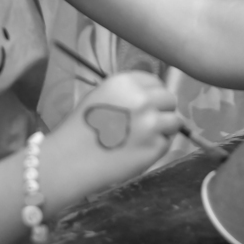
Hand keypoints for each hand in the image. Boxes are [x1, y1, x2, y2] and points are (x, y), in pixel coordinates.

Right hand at [44, 71, 184, 196]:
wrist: (68, 161)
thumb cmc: (80, 128)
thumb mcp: (101, 97)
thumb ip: (127, 93)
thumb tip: (152, 96)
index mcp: (126, 83)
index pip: (155, 82)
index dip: (153, 94)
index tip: (147, 104)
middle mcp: (142, 99)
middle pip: (169, 99)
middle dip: (162, 110)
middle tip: (149, 123)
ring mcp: (152, 124)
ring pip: (174, 121)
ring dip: (164, 129)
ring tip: (145, 138)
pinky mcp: (155, 147)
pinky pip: (166, 143)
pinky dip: (157, 147)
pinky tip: (138, 152)